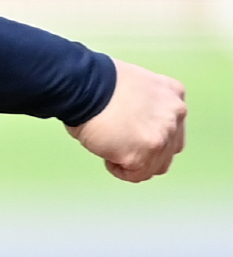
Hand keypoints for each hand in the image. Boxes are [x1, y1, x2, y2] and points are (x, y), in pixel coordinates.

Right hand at [67, 58, 185, 181]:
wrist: (82, 85)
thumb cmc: (96, 80)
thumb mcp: (135, 82)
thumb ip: (147, 102)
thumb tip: (137, 120)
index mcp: (173, 93)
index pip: (172, 124)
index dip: (148, 129)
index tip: (131, 128)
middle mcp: (175, 115)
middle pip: (168, 147)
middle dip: (146, 148)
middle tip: (121, 141)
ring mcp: (162, 136)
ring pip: (155, 166)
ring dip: (135, 161)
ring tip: (112, 147)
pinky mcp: (143, 155)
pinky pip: (135, 175)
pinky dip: (119, 169)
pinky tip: (107, 153)